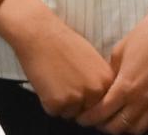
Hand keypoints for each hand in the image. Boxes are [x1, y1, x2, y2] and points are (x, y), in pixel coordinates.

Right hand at [0, 0, 114, 117]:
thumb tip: (99, 99)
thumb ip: (99, 80)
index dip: (90, 99)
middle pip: (87, 112)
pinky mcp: (56, 103)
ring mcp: (76, 99)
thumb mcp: (93, 60)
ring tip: (56, 79)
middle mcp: (95, 92)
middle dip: (77, 103)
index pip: (102, 104)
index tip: (81, 89)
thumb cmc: (64, 43)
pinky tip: (47, 82)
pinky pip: (54, 111)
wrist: (41, 34)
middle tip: (66, 83)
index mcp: (107, 80)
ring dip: (62, 103)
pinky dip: (48, 101)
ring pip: (70, 113)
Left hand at [76, 0, 147, 132]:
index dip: (88, 119)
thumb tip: (105, 86)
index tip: (82, 118)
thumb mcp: (119, 52)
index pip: (100, 114)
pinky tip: (140, 116)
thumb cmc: (146, 36)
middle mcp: (140, 100)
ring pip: (137, 130)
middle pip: (117, 127)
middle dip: (103, 126)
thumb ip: (110, 74)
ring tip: (119, 119)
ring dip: (124, 128)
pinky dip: (146, 124)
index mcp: (124, 87)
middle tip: (98, 119)